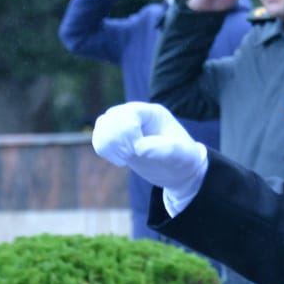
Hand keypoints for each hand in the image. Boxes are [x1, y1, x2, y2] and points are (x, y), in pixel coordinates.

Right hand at [91, 102, 206, 200]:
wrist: (179, 170)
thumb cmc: (184, 159)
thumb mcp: (182, 155)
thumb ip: (166, 149)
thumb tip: (140, 148)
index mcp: (153, 113)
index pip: (129, 112)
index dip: (127, 131)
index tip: (138, 150)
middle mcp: (137, 114)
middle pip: (111, 116)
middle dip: (117, 139)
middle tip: (132, 155)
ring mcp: (126, 125)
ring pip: (102, 124)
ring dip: (108, 144)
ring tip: (126, 158)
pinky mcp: (118, 138)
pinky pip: (99, 137)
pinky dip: (104, 150)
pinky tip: (120, 161)